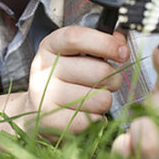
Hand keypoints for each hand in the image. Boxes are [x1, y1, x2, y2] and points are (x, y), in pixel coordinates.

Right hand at [22, 26, 128, 140]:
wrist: (35, 111)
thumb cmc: (62, 80)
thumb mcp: (73, 55)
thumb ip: (98, 44)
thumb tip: (120, 43)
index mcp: (50, 46)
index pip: (76, 38)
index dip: (104, 43)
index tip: (123, 52)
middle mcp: (44, 68)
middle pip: (98, 71)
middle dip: (113, 79)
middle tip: (107, 83)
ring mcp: (45, 95)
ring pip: (100, 99)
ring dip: (104, 102)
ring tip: (92, 100)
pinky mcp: (51, 120)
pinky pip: (91, 120)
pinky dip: (96, 120)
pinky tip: (85, 114)